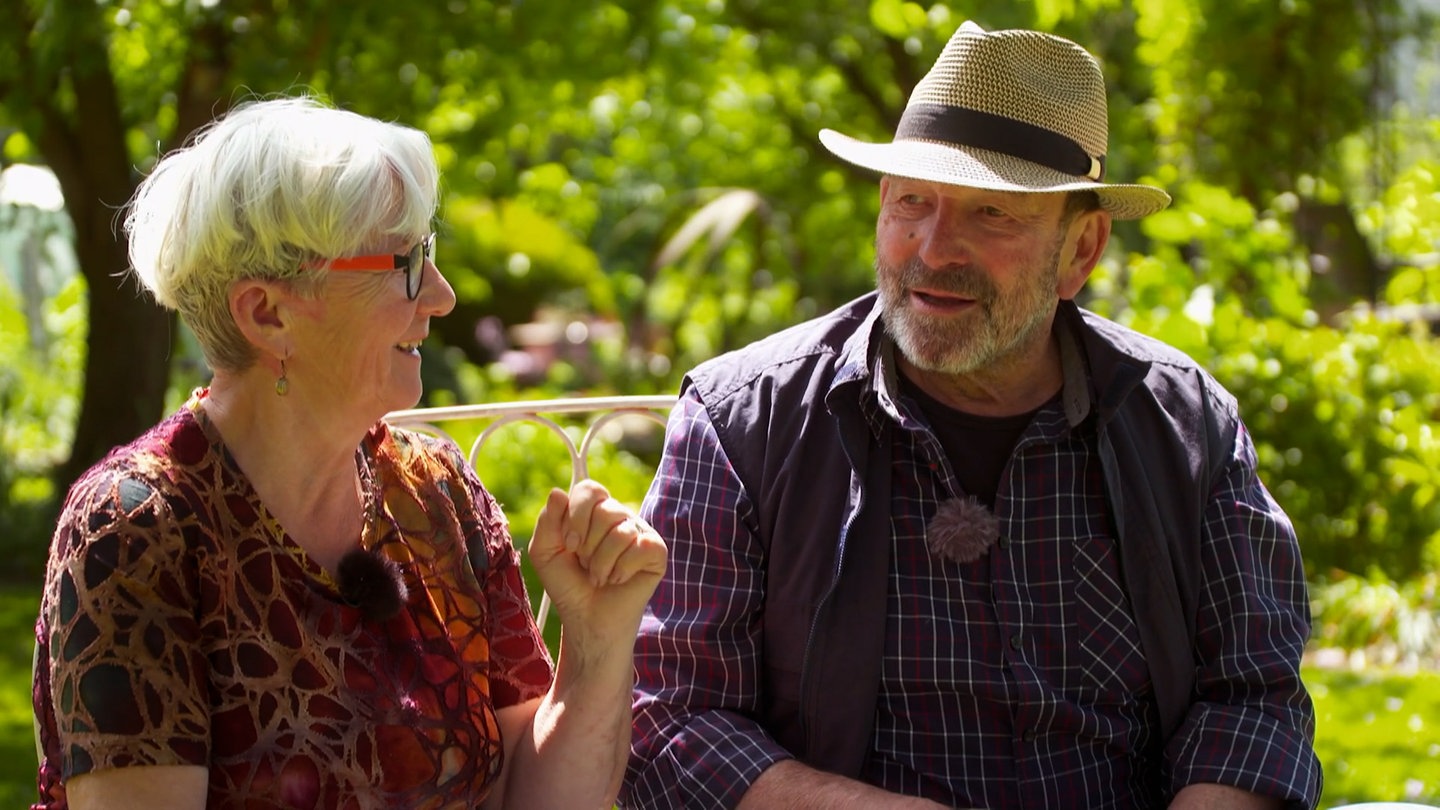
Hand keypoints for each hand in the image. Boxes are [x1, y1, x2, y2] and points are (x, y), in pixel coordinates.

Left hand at [526, 480, 666, 652]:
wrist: (586, 619)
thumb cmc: (568, 584)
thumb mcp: (545, 552)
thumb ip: (547, 522)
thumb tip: (558, 492)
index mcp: (593, 510)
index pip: (589, 489)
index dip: (577, 515)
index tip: (570, 544)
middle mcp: (619, 516)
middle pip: (606, 510)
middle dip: (589, 546)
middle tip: (586, 565)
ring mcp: (640, 532)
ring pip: (622, 533)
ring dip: (602, 564)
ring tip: (599, 577)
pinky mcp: (656, 552)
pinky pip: (641, 547)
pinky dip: (622, 570)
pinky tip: (619, 580)